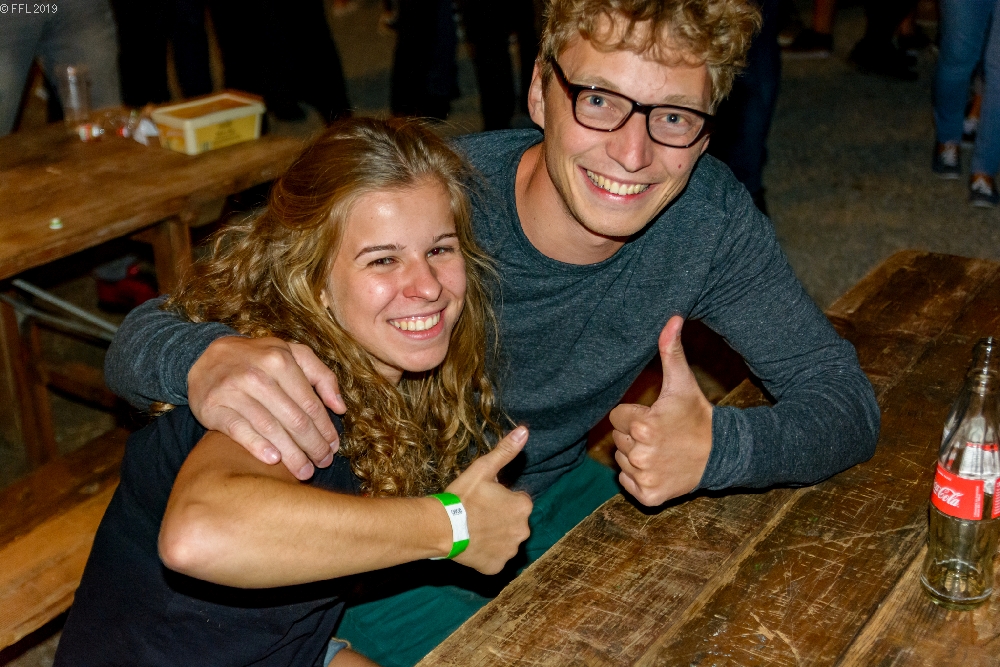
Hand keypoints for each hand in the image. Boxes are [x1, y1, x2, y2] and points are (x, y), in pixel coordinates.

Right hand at [188, 336, 346, 480]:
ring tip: (304, 471)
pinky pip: (239, 430)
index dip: (325, 428)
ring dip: (291, 454)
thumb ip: (321, 376)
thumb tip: (340, 407)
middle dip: (313, 445)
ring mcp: (233, 390)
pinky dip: (258, 446)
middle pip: (294, 419)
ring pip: (270, 428)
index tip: (334, 446)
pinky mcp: (212, 406)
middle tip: (323, 463)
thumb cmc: (258, 359)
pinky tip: (274, 460)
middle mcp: (257, 374)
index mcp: (280, 360)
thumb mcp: (292, 354)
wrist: (206, 356)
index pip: (310, 403)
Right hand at [446, 426, 532, 574]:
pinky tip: (473, 545)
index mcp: (523, 506)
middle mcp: (523, 530)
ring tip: (474, 530)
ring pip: (506, 541)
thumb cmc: (462, 497)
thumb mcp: (484, 469)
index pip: (518, 500)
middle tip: (478, 514)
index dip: (501, 498)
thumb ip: (506, 451)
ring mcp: (510, 551)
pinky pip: (495, 560)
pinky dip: (487, 555)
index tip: (485, 499)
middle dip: (501, 518)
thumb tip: (525, 431)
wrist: (440, 527)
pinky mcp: (496, 567)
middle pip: (514, 521)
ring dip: (495, 536)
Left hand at [610, 316, 712, 505]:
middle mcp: (640, 454)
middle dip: (635, 435)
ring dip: (636, 456)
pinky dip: (640, 478)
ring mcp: (644, 477)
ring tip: (661, 449)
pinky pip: (628, 483)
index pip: (616, 417)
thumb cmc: (696, 415)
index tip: (654, 417)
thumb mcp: (683, 382)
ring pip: (622, 461)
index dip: (634, 415)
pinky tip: (659, 467)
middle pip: (618, 439)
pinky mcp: (649, 496)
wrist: (721, 453)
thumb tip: (672, 318)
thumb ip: (671, 351)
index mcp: (643, 425)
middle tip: (660, 434)